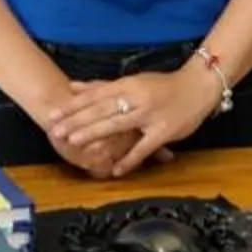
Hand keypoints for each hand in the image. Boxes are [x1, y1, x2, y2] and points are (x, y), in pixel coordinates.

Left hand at [40, 71, 215, 177]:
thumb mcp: (132, 82)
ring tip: (75, 143)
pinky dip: (130, 158)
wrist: (198, 86)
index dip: (73, 105)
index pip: (94, 95)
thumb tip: (73, 87)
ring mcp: (150, 114)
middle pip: (101, 109)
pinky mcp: (163, 130)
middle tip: (56, 131)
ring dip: (96, 133)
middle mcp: (136, 98)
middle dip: (77, 121)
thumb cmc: (162, 85)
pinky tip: (115, 170)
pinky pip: (144, 146)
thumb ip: (102, 86)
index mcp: (127, 84)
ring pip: (118, 124)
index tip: (53, 114)